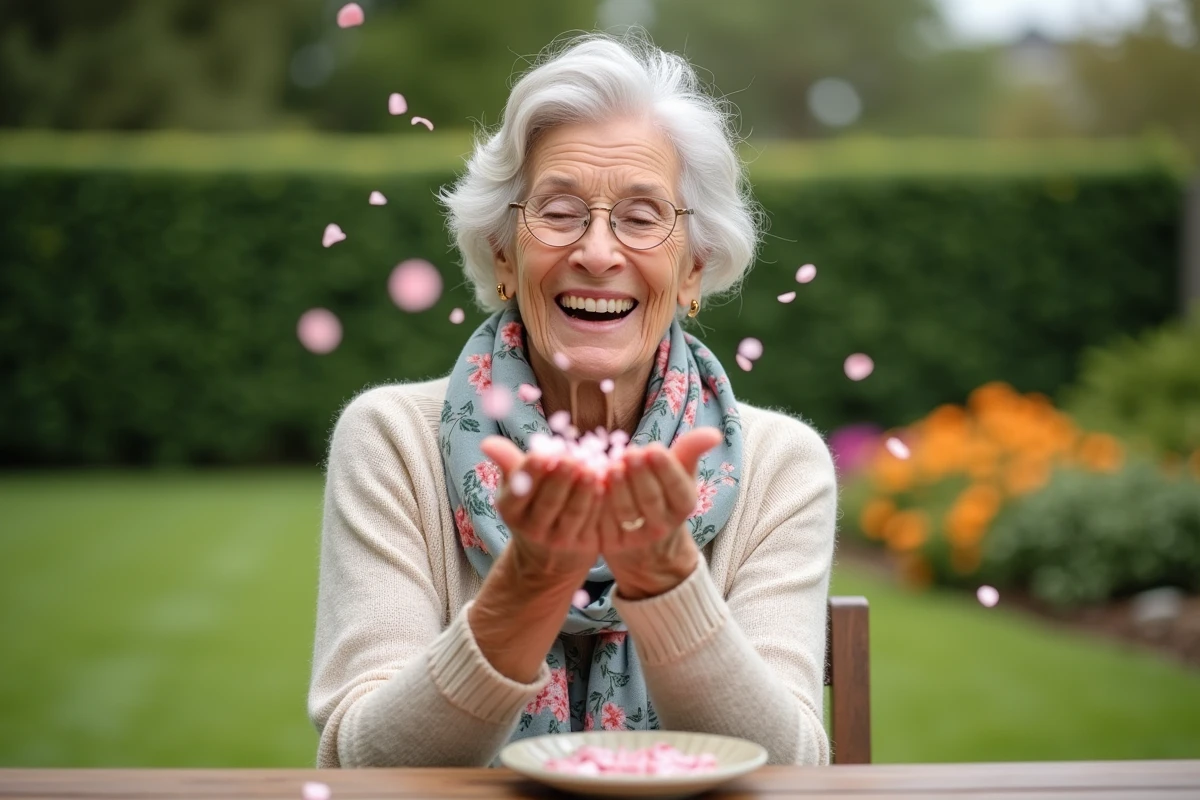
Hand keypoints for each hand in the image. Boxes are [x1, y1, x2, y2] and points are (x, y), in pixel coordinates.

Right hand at [480, 436, 602, 586]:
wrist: (546, 559)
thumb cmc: (530, 507)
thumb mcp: (513, 488)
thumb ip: (506, 462)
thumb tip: (486, 442)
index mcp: (511, 511)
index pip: (520, 491)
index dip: (532, 472)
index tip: (541, 452)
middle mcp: (532, 529)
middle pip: (548, 502)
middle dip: (560, 479)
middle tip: (571, 458)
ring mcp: (559, 540)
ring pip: (573, 513)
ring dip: (583, 491)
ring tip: (591, 469)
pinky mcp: (583, 546)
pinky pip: (592, 522)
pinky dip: (598, 503)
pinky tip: (604, 485)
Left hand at [599, 427, 723, 599]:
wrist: (647, 545)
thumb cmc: (664, 494)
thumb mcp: (681, 473)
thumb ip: (692, 450)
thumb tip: (717, 433)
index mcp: (684, 505)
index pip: (678, 488)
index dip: (665, 469)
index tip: (653, 448)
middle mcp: (663, 525)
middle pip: (651, 499)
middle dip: (639, 475)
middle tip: (629, 453)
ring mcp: (637, 538)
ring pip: (626, 512)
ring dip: (618, 488)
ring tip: (610, 467)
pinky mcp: (613, 544)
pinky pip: (604, 522)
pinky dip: (599, 502)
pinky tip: (593, 483)